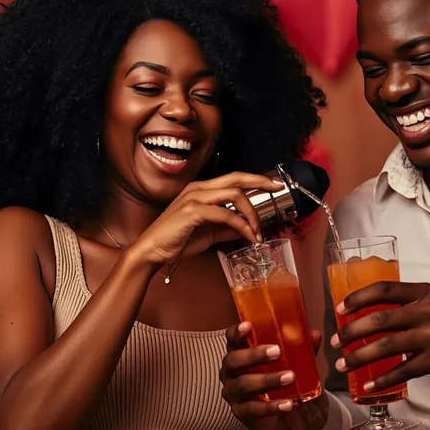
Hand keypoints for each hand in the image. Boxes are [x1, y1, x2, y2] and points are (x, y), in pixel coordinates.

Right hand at [130, 172, 282, 266]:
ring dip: (251, 213)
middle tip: (276, 189)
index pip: (233, 179)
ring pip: (234, 194)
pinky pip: (226, 214)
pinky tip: (247, 236)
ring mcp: (194, 198)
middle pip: (236, 178)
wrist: (152, 252)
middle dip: (260, 182)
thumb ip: (227, 227)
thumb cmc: (176, 240)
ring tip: (257, 231)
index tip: (273, 185)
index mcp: (201, 190)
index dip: (255, 179)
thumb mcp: (208, 233)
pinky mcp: (192, 211)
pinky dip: (241, 225)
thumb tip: (246, 228)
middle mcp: (198, 189)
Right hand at [220, 322, 328, 429]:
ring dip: (267, 380)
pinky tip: (288, 404)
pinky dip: (272, 406)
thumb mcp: (297, 363)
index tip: (248, 326)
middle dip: (253, 355)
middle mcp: (231, 372)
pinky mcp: (241, 413)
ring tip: (290, 377)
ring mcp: (233, 393)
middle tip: (277, 351)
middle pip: (232, 360)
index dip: (236, 332)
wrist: (292, 417)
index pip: (232, 339)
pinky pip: (253, 409)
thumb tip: (314, 334)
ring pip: (243, 385)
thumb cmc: (285, 381)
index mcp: (241, 352)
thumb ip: (303, 349)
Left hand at [330, 282, 429, 391]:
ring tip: (343, 364)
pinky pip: (403, 371)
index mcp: (424, 293)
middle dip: (351, 331)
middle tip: (336, 341)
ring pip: (386, 346)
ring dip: (359, 357)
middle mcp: (427, 311)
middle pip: (379, 319)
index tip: (340, 308)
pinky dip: (382, 380)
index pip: (383, 289)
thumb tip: (374, 317)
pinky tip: (368, 386)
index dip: (358, 298)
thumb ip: (409, 306)